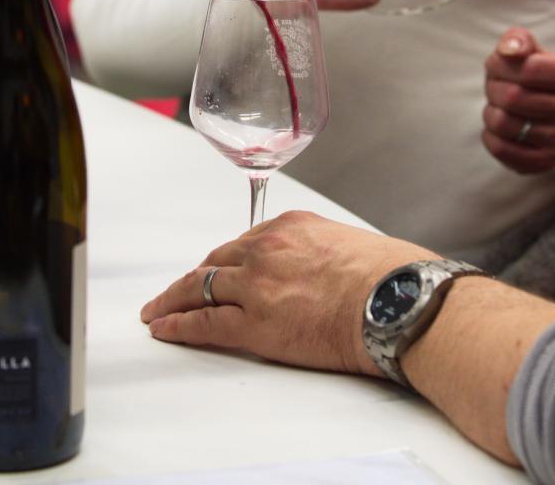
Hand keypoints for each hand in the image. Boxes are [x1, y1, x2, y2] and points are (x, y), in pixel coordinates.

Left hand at [140, 211, 434, 374]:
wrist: (398, 303)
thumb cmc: (393, 278)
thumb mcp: (353, 245)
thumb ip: (324, 254)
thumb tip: (326, 273)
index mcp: (291, 226)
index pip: (245, 242)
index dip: (226, 261)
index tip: (216, 270)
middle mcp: (266, 249)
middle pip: (216, 262)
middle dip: (194, 277)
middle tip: (177, 290)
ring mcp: (256, 286)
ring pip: (198, 288)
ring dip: (172, 299)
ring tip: (156, 312)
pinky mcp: (253, 324)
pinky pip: (202, 322)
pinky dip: (177, 324)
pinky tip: (163, 327)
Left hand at [482, 27, 554, 173]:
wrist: (549, 112)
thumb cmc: (530, 73)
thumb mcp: (527, 49)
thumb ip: (517, 40)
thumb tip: (509, 52)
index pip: (526, 68)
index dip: (500, 65)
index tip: (501, 65)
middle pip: (512, 97)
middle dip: (492, 89)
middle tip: (498, 88)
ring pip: (502, 124)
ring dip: (490, 113)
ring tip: (501, 108)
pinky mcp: (546, 160)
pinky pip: (500, 149)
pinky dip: (490, 136)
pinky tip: (500, 129)